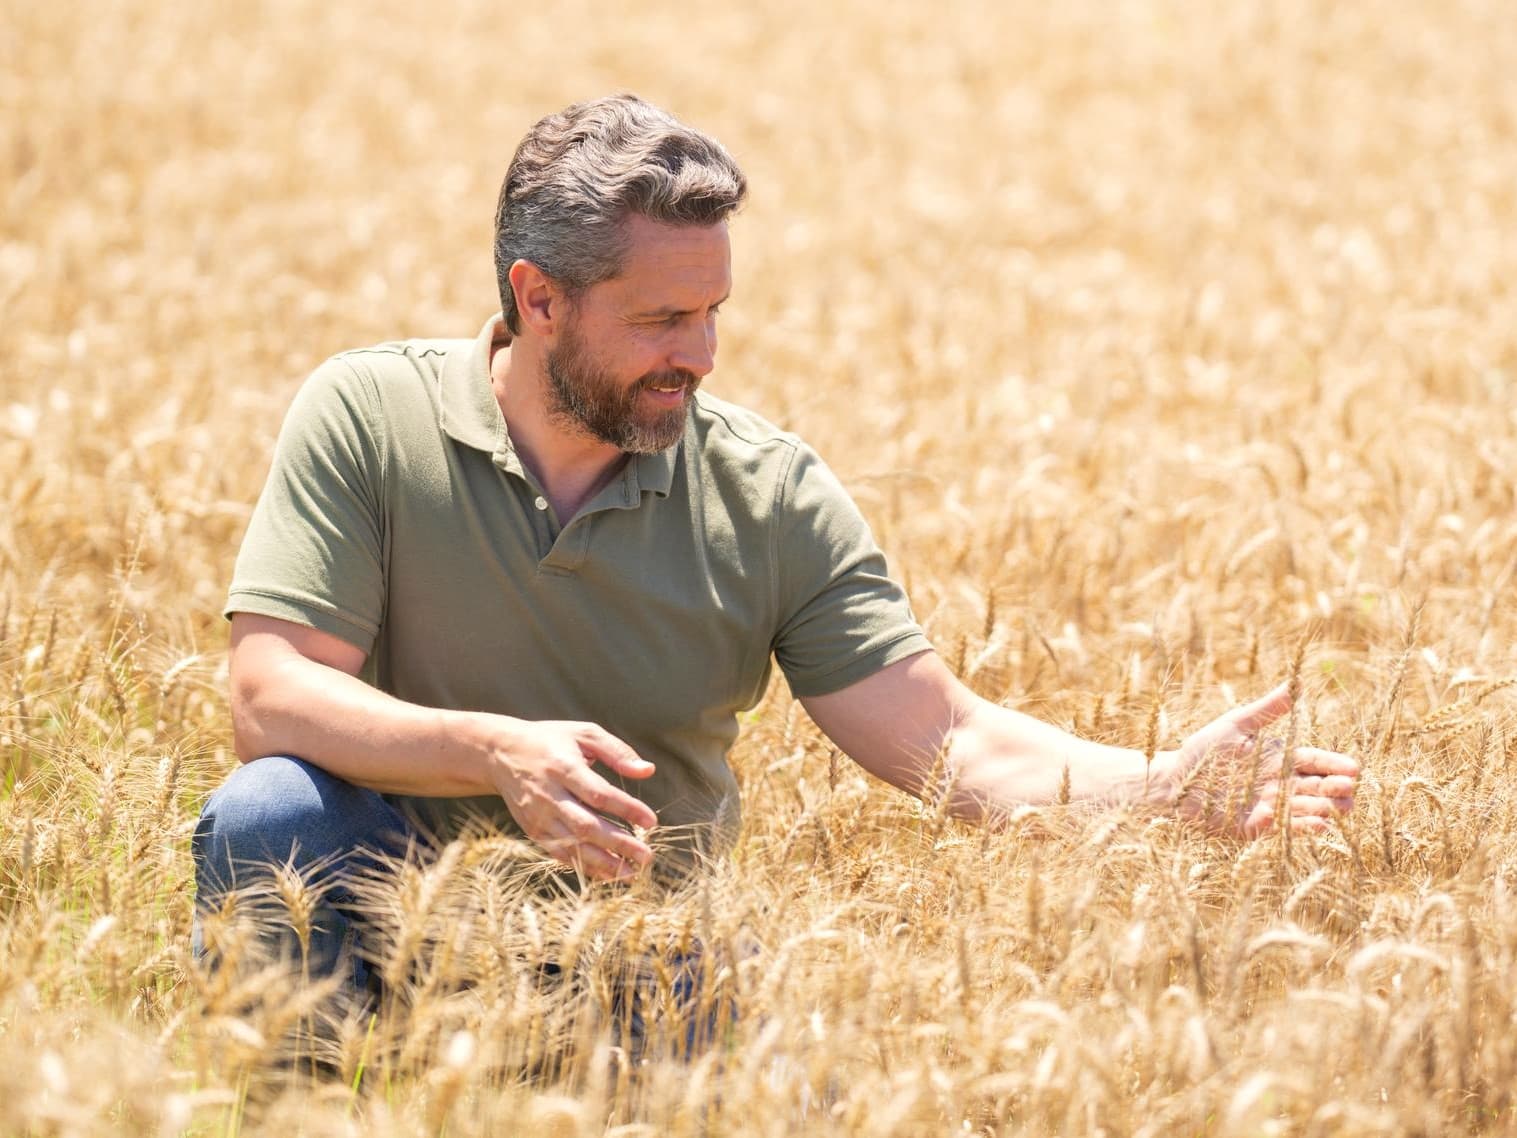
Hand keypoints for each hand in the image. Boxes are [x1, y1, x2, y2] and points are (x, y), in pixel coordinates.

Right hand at [483, 718, 657, 879]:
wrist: (501, 753)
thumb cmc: (551, 740)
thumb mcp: (584, 734)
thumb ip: (617, 752)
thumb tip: (648, 770)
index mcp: (564, 767)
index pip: (599, 794)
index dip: (626, 809)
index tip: (651, 821)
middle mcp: (549, 794)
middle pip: (586, 826)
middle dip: (618, 844)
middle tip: (646, 857)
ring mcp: (538, 815)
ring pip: (573, 845)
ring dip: (603, 863)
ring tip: (631, 873)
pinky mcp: (532, 830)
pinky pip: (559, 853)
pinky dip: (584, 866)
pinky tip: (607, 873)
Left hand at [1165, 684, 1358, 837]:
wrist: (1173, 782)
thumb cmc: (1203, 751)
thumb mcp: (1235, 725)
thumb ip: (1266, 710)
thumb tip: (1294, 683)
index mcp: (1278, 759)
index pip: (1314, 762)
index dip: (1334, 764)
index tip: (1354, 767)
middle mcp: (1279, 785)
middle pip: (1317, 788)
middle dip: (1336, 789)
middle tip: (1348, 788)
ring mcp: (1269, 808)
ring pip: (1305, 810)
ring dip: (1323, 810)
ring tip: (1338, 808)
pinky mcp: (1255, 828)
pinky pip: (1281, 828)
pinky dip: (1297, 826)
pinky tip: (1315, 824)